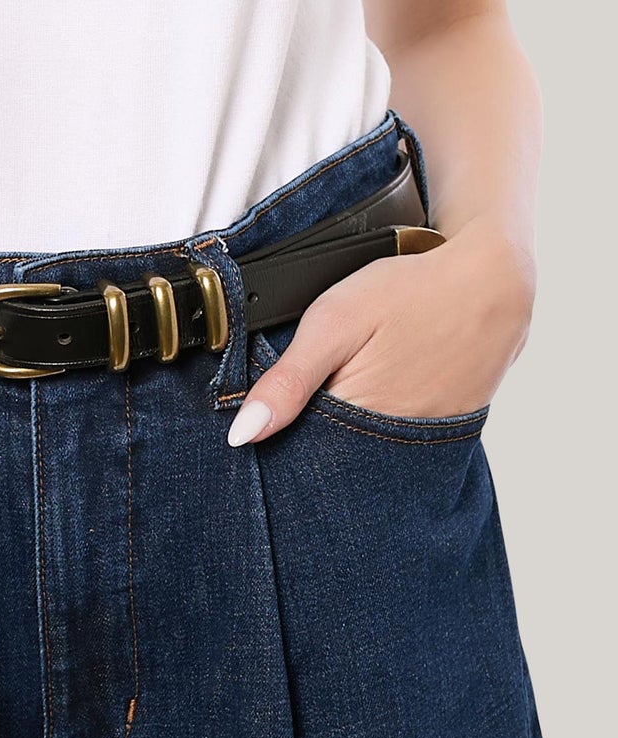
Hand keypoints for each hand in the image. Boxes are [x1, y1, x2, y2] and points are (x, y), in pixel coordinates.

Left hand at [226, 220, 535, 443]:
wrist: (495, 278)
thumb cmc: (412, 292)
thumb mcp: (335, 324)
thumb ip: (288, 381)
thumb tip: (242, 436)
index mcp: (361, 426)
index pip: (302, 460)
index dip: (282, 439)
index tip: (267, 419)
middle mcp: (397, 447)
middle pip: (336, 460)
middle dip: (315, 436)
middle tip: (323, 383)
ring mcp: (428, 441)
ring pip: (369, 450)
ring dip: (351, 429)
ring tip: (356, 378)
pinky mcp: (449, 428)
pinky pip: (403, 437)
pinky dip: (385, 419)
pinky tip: (383, 385)